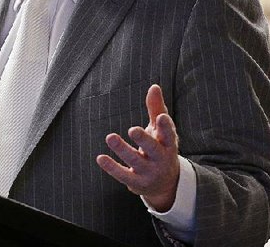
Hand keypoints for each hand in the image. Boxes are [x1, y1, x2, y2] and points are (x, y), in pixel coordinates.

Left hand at [96, 84, 179, 211]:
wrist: (166, 183)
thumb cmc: (161, 147)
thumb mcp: (161, 130)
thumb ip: (156, 108)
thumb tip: (154, 86)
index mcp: (168, 144)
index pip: (169, 134)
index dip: (165, 127)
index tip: (160, 117)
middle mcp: (161, 159)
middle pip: (153, 149)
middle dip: (143, 140)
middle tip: (132, 129)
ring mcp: (149, 172)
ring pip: (135, 161)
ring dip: (122, 149)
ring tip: (110, 137)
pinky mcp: (136, 182)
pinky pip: (123, 174)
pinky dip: (112, 167)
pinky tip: (100, 157)